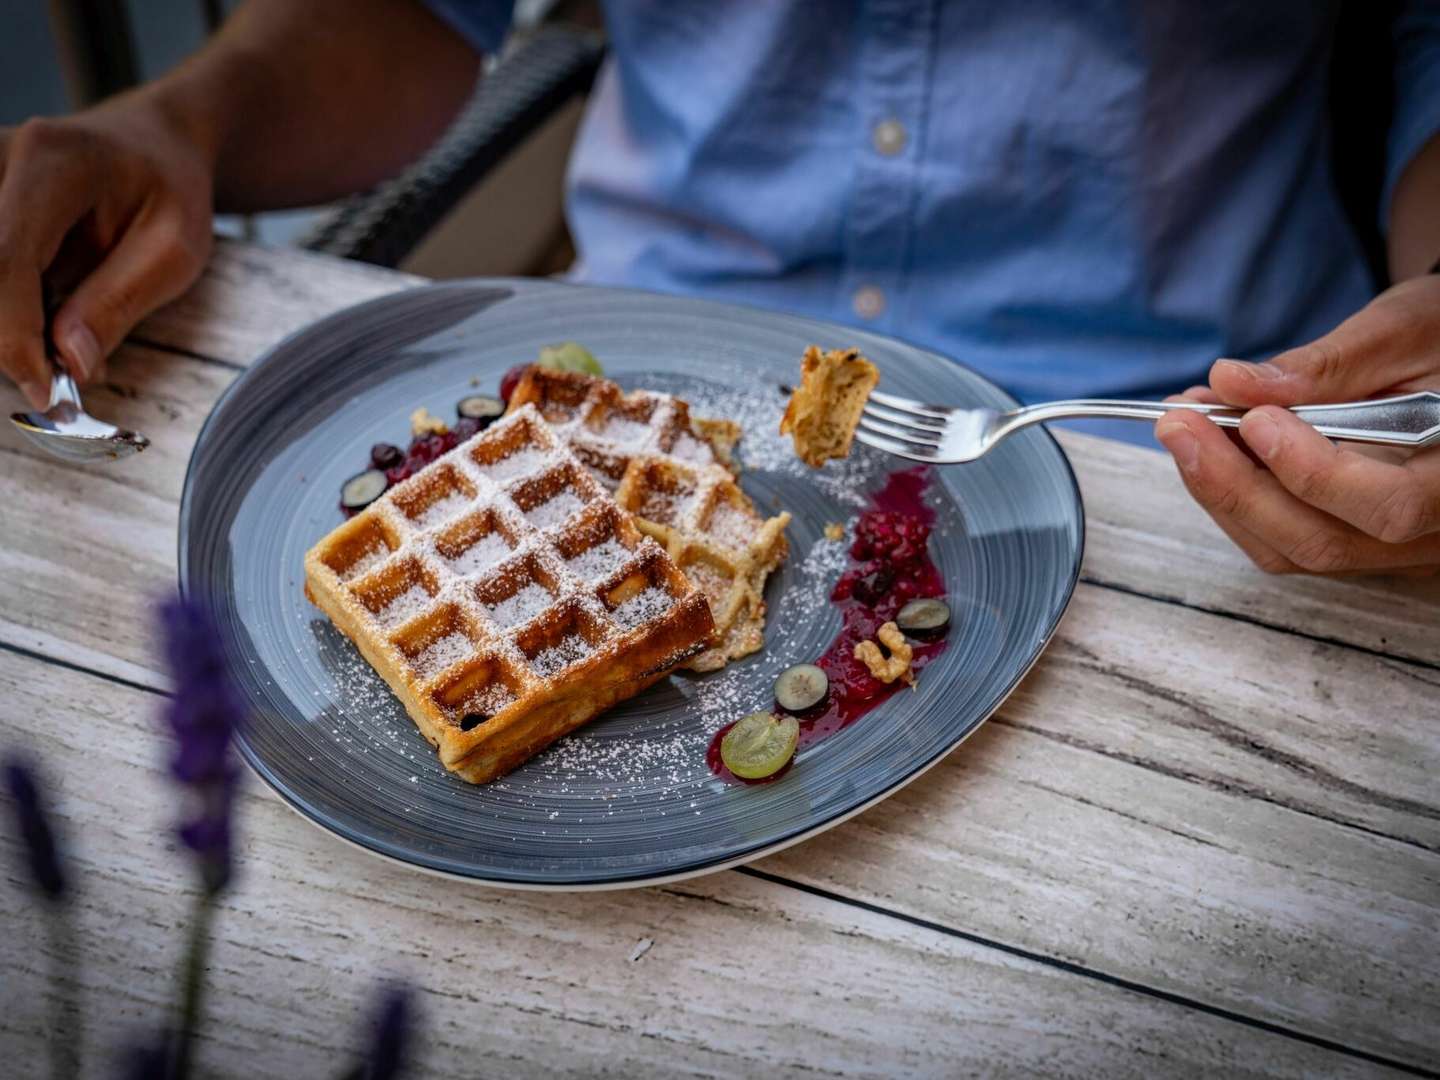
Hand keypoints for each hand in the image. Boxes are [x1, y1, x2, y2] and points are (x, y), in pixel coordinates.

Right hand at [0, 97, 212, 408]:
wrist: (152, 143)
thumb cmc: (170, 191)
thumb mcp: (175, 250)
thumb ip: (118, 303)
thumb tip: (70, 363)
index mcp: (52, 163)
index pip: (5, 258)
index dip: (13, 335)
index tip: (45, 391)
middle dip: (9, 336)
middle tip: (59, 375)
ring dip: (11, 323)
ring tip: (66, 331)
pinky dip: (11, 308)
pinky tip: (48, 313)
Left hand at [1155, 274, 1439, 575]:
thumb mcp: (1401, 331)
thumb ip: (1325, 365)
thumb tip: (1231, 383)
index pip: (1389, 507)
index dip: (1311, 472)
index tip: (1255, 419)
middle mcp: (1432, 532)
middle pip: (1321, 542)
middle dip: (1235, 486)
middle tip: (1178, 424)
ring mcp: (1390, 549)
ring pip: (1289, 550)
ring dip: (1221, 491)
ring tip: (1183, 426)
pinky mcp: (1350, 540)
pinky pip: (1281, 539)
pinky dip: (1234, 495)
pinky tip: (1206, 444)